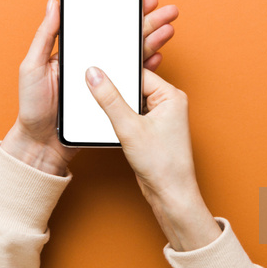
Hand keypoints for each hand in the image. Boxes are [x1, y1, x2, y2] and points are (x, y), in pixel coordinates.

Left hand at [1, 0, 178, 175]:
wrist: (41, 145)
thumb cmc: (32, 106)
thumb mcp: (33, 66)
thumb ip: (45, 36)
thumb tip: (54, 3)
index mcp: (74, 51)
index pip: (102, 26)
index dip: (122, 12)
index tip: (140, 0)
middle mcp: (91, 63)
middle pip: (123, 38)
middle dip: (146, 22)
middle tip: (166, 10)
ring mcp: (103, 81)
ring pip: (132, 56)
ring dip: (151, 41)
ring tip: (168, 29)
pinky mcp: (111, 99)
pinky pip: (132, 82)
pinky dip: (146, 69)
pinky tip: (157, 57)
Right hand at [85, 68, 221, 250]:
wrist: (170, 195)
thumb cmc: (162, 164)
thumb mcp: (129, 127)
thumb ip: (109, 99)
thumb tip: (95, 75)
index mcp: (171, 95)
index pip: (138, 73)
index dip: (117, 74)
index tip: (95, 72)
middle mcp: (168, 103)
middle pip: (133, 86)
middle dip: (115, 91)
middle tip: (95, 92)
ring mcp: (160, 117)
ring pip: (130, 101)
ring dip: (116, 107)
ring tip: (106, 114)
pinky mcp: (151, 129)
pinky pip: (131, 115)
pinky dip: (119, 119)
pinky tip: (111, 126)